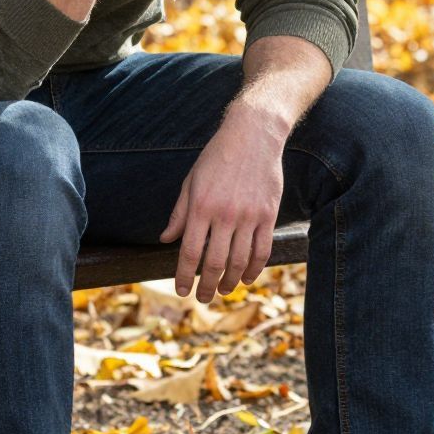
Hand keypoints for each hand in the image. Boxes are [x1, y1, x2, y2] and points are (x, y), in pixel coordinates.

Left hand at [160, 104, 283, 300]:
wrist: (253, 135)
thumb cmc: (217, 157)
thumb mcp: (191, 181)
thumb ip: (179, 213)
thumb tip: (165, 240)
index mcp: (201, 206)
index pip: (190, 251)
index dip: (184, 276)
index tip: (181, 291)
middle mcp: (224, 214)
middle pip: (215, 262)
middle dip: (207, 286)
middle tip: (203, 298)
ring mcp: (249, 215)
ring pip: (240, 261)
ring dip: (230, 281)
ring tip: (223, 290)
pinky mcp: (268, 214)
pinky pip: (262, 249)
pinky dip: (255, 268)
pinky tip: (247, 277)